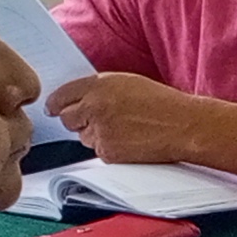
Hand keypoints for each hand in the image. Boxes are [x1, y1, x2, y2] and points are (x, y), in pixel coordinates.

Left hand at [48, 69, 236, 175]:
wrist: (184, 125)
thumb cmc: (162, 103)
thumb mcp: (128, 83)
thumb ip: (100, 89)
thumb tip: (77, 101)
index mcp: (100, 84)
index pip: (63, 94)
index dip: (56, 103)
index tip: (52, 108)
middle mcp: (95, 106)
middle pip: (67, 118)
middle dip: (77, 120)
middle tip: (96, 121)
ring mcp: (100, 130)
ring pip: (83, 137)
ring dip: (95, 135)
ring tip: (124, 130)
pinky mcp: (108, 152)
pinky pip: (98, 152)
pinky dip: (109, 149)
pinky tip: (129, 142)